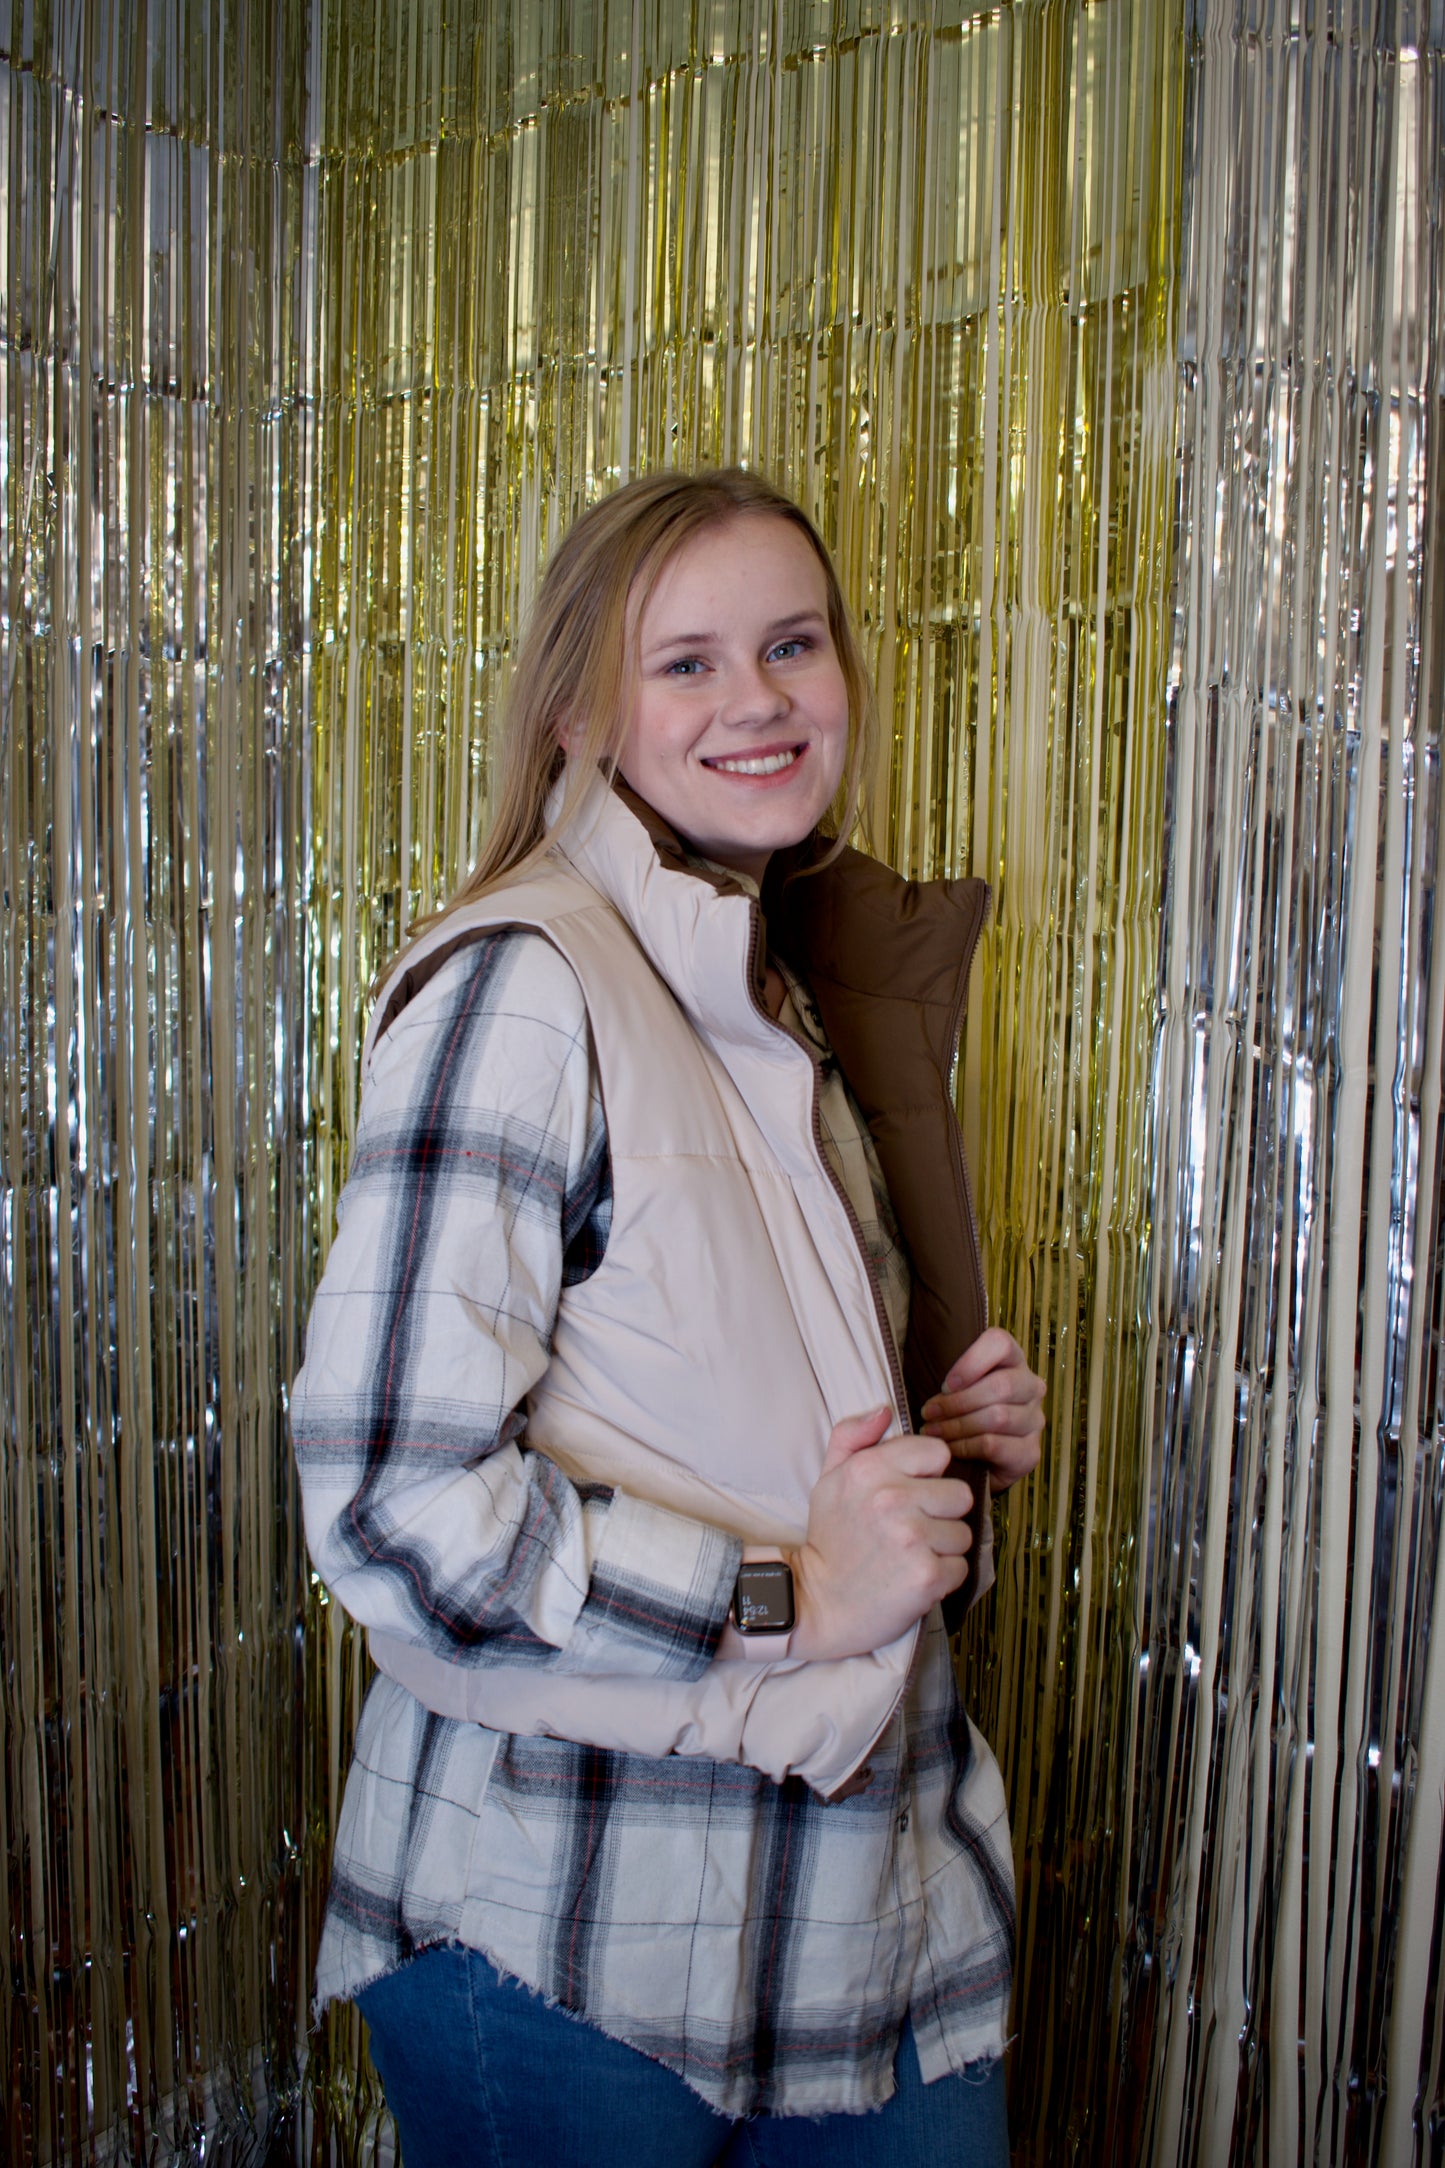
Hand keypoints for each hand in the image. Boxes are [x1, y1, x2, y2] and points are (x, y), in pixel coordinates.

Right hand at [788, 1407, 974, 1661]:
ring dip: (943, 1547)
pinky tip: (914, 1577)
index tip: (909, 1494)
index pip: (938, 1452)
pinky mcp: (928, 1576)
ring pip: (963, 1533)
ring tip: (910, 1556)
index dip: (928, 1474)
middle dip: (941, 1513)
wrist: (818, 1604)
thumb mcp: (830, 1481)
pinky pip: (961, 1566)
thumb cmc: (830, 1540)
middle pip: (960, 1494)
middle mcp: (892, 1499)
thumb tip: (885, 1409)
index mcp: (870, 1469)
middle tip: (910, 1531)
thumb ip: (852, 1437)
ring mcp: (912, 1539)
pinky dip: (943, 1577)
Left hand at [919, 1328, 1044, 1493]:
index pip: (1000, 1343)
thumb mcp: (956, 1388)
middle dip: (957, 1401)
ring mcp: (1034, 1421)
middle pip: (1002, 1385)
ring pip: (998, 1417)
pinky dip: (965, 1446)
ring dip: (958, 1425)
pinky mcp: (1030, 1452)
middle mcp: (1031, 1387)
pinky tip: (949, 1448)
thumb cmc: (963, 1413)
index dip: (971, 1362)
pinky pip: (995, 1445)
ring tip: (933, 1430)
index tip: (945, 1384)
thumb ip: (951, 1379)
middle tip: (929, 1412)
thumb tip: (926, 1382)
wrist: (980, 1460)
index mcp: (1013, 1360)